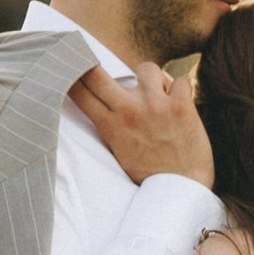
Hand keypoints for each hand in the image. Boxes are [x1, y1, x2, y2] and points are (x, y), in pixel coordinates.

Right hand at [72, 62, 214, 190]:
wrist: (182, 190)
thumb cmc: (150, 173)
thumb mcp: (118, 151)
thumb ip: (110, 124)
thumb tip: (100, 101)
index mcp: (109, 125)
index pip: (78, 89)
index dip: (72, 73)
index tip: (71, 64)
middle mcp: (129, 110)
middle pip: (95, 72)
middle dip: (93, 64)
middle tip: (103, 68)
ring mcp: (156, 105)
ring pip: (146, 68)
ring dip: (151, 77)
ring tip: (157, 93)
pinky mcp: (182, 107)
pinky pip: (182, 81)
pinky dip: (182, 89)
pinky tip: (181, 102)